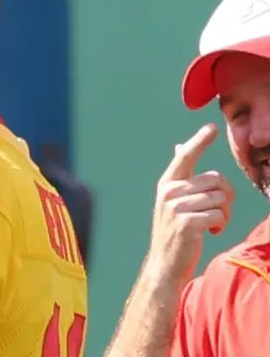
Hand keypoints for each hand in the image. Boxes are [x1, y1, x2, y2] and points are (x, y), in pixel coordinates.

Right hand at [146, 124, 233, 282]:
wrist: (165, 263)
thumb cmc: (174, 230)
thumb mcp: (172, 200)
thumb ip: (179, 175)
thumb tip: (179, 147)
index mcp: (167, 183)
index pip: (186, 157)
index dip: (199, 141)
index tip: (211, 127)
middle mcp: (169, 192)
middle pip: (215, 180)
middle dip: (225, 197)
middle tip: (217, 212)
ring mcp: (176, 208)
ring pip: (220, 199)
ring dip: (223, 214)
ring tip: (211, 224)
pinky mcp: (187, 224)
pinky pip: (219, 215)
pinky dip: (221, 225)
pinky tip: (210, 232)